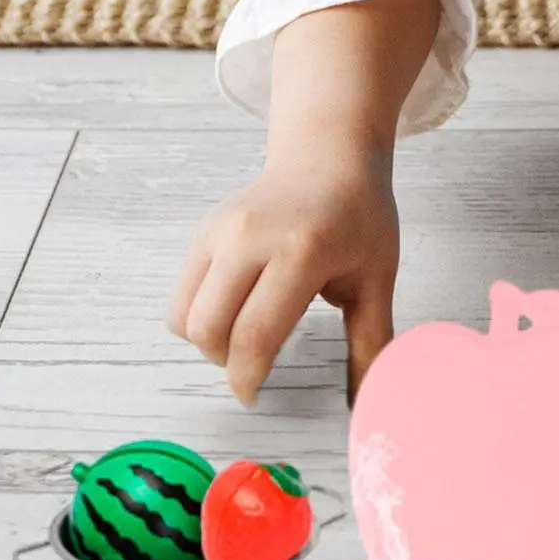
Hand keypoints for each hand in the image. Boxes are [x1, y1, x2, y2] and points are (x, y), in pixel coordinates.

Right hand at [170, 150, 398, 405]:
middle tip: (252, 367)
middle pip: (209, 329)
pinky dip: (198, 318)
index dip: (247, 376)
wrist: (328, 159)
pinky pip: (181, 295)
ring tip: (243, 339)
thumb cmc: (358, 219)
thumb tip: (368, 400)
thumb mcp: (377, 281)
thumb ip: (372, 342)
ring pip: (185, 316)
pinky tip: (233, 313)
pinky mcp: (202, 232)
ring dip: (208, 342)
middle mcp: (249, 238)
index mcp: (299, 252)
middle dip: (225, 364)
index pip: (254, 333)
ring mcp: (219, 231)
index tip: (253, 397)